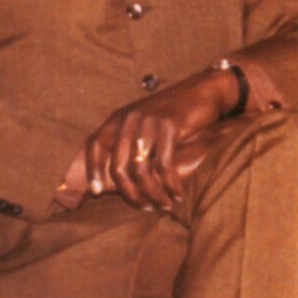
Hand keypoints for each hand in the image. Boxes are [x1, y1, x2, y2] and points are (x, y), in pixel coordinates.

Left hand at [78, 65, 241, 211]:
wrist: (205, 91)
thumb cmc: (174, 112)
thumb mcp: (145, 120)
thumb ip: (129, 140)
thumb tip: (116, 175)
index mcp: (120, 117)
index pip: (95, 144)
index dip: (92, 170)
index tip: (96, 192)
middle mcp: (131, 118)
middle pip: (119, 166)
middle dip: (130, 193)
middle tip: (145, 206)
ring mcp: (149, 122)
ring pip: (141, 170)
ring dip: (152, 193)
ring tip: (163, 205)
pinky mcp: (169, 126)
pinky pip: (164, 165)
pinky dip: (170, 185)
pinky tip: (178, 194)